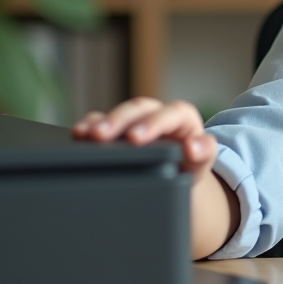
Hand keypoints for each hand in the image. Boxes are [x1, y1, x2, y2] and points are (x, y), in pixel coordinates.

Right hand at [72, 97, 216, 177]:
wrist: (174, 175)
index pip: (170, 113)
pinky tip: (78, 134)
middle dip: (119, 121)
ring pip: (118, 113)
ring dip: (100, 122)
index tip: (136, 138)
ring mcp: (134, 119)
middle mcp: (156, 113)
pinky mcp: (116, 127)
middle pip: (138, 108)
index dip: (152, 123)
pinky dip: (89, 126)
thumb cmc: (188, 166)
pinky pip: (101, 120)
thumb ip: (204, 154)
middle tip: (102, 136)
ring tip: (85, 134)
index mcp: (181, 118)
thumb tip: (194, 146)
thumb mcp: (200, 163)